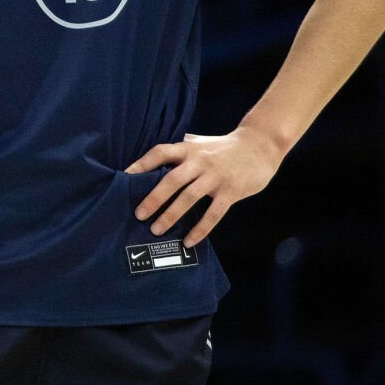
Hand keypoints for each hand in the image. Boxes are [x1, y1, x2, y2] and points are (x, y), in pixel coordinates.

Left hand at [126, 127, 285, 247]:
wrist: (260, 145)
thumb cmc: (223, 147)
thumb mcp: (199, 142)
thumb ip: (180, 151)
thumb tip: (153, 162)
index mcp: (188, 149)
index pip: (159, 153)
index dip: (141, 164)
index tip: (124, 176)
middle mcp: (199, 162)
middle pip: (171, 180)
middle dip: (153, 198)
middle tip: (139, 214)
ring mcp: (215, 177)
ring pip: (189, 198)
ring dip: (171, 215)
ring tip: (156, 230)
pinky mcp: (231, 192)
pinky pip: (213, 214)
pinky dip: (200, 229)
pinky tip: (188, 242)